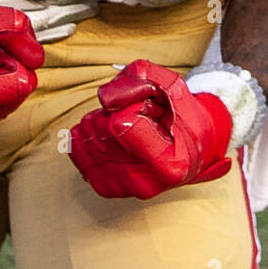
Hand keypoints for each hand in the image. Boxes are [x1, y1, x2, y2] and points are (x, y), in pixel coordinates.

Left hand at [69, 59, 232, 199]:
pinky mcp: (106, 187)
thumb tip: (105, 99)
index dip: (130, 104)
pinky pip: (78, 152)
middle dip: (113, 110)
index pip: (121, 126)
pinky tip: (108, 134)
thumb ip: (138, 80)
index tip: (148, 108)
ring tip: (126, 124)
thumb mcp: (169, 84)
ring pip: (86, 140)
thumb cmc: (181, 115)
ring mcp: (124, 187)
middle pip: (101, 131)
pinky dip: (87, 135)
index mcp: (169, 163)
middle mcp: (146, 183)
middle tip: (137, 114)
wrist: (190, 147)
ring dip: (100, 121)